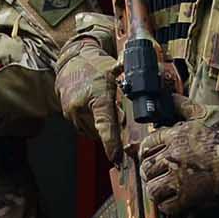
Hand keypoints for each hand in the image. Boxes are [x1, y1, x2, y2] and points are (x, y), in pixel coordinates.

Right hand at [56, 16, 121, 156]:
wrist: (70, 59)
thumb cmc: (95, 64)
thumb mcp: (115, 70)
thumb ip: (129, 82)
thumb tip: (151, 83)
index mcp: (97, 97)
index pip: (105, 127)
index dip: (112, 145)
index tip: (117, 158)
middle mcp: (82, 107)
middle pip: (100, 132)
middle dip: (112, 134)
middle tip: (122, 128)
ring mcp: (73, 112)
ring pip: (91, 131)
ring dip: (102, 129)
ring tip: (108, 114)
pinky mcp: (68, 114)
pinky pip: (83, 127)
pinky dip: (92, 124)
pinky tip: (97, 112)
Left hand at [138, 113, 218, 212]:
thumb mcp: (203, 114)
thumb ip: (183, 105)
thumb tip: (169, 97)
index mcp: (174, 136)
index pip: (146, 145)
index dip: (146, 154)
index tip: (151, 158)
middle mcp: (173, 156)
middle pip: (147, 168)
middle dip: (150, 173)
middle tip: (157, 175)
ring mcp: (180, 178)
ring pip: (153, 188)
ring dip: (156, 190)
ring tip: (163, 190)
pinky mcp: (189, 197)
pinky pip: (167, 205)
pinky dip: (166, 205)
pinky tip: (172, 201)